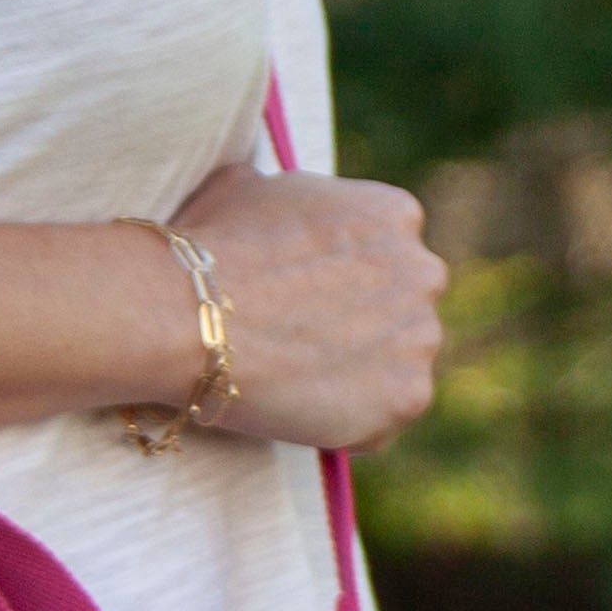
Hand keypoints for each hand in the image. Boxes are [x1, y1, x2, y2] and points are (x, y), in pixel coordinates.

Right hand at [168, 163, 444, 452]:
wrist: (187, 316)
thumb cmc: (208, 249)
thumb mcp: (250, 187)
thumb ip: (290, 197)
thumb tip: (269, 192)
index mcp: (394, 214)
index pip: (388, 252)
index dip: (344, 278)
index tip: (305, 298)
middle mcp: (424, 271)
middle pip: (403, 308)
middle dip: (362, 325)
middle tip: (302, 343)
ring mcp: (421, 338)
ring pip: (397, 365)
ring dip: (358, 375)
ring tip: (294, 378)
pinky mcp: (407, 397)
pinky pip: (384, 418)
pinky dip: (350, 423)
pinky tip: (302, 410)